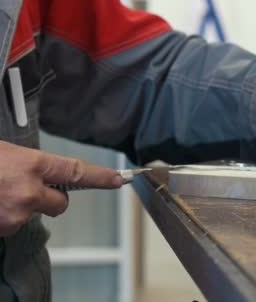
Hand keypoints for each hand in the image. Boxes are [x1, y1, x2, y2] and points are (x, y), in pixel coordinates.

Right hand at [0, 141, 122, 235]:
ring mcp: (17, 214)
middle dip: (50, 198)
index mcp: (32, 164)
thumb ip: (32, 164)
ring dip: (22, 207)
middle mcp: (29, 191)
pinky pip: (13, 225)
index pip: (78, 172)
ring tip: (0, 192)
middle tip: (24, 187)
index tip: (117, 179)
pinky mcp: (5, 229)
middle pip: (61, 203)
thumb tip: (46, 170)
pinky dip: (5, 217)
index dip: (100, 177)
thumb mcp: (7, 152)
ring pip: (34, 214)